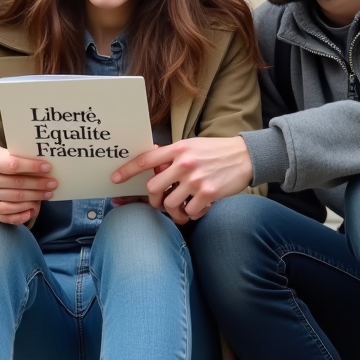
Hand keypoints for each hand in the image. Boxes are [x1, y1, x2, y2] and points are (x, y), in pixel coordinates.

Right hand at [0, 145, 54, 224]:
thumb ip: (4, 154)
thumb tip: (28, 159)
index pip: (13, 165)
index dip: (32, 167)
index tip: (47, 167)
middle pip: (16, 184)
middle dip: (38, 184)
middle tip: (53, 183)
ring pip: (14, 199)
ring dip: (34, 197)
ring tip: (47, 194)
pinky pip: (5, 211)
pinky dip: (21, 210)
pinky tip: (33, 206)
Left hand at [111, 137, 252, 219]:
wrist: (245, 156)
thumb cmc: (215, 152)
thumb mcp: (192, 146)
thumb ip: (173, 156)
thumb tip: (153, 169)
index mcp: (178, 149)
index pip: (145, 161)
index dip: (127, 171)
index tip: (114, 179)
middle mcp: (184, 164)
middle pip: (153, 189)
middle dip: (155, 199)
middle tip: (162, 200)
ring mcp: (196, 179)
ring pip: (170, 204)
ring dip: (175, 210)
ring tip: (184, 207)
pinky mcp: (208, 193)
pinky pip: (189, 211)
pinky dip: (192, 213)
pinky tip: (200, 207)